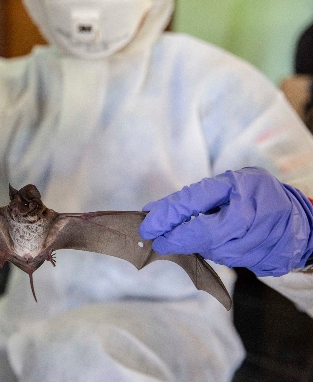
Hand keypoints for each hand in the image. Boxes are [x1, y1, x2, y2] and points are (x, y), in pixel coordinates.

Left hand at [139, 167, 312, 275]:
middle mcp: (248, 216)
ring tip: (187, 238)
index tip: (147, 225)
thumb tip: (152, 211)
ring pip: (211, 250)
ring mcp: (256, 241)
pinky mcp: (259, 260)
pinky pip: (225, 260)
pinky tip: (211, 244)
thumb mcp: (227, 184)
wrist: (297, 220)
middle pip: (202, 234)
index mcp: (238, 187)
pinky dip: (211, 252)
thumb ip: (191, 197)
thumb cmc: (254, 194)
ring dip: (193, 247)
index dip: (167, 215)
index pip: (194, 201)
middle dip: (176, 239)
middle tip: (157, 240)